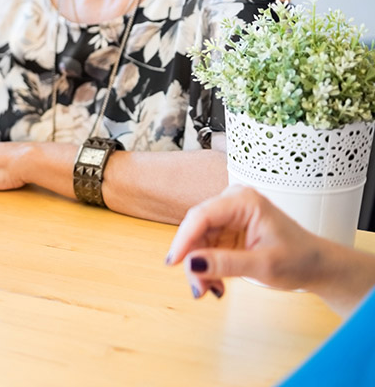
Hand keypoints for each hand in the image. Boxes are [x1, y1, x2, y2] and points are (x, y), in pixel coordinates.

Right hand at [165, 186, 326, 299]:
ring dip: (200, 266)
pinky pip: (206, 247)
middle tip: (198, 288)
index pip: (202, 215)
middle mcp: (233, 202)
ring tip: (210, 290)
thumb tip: (191, 263)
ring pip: (198, 240)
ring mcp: (229, 215)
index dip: (183, 239)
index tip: (173, 263)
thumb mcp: (263, 266)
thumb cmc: (300, 260)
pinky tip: (217, 283)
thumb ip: (226, 263)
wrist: (318, 266)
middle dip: (193, 259)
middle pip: (197, 229)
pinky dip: (208, 266)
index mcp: (244, 201)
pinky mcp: (228, 229)